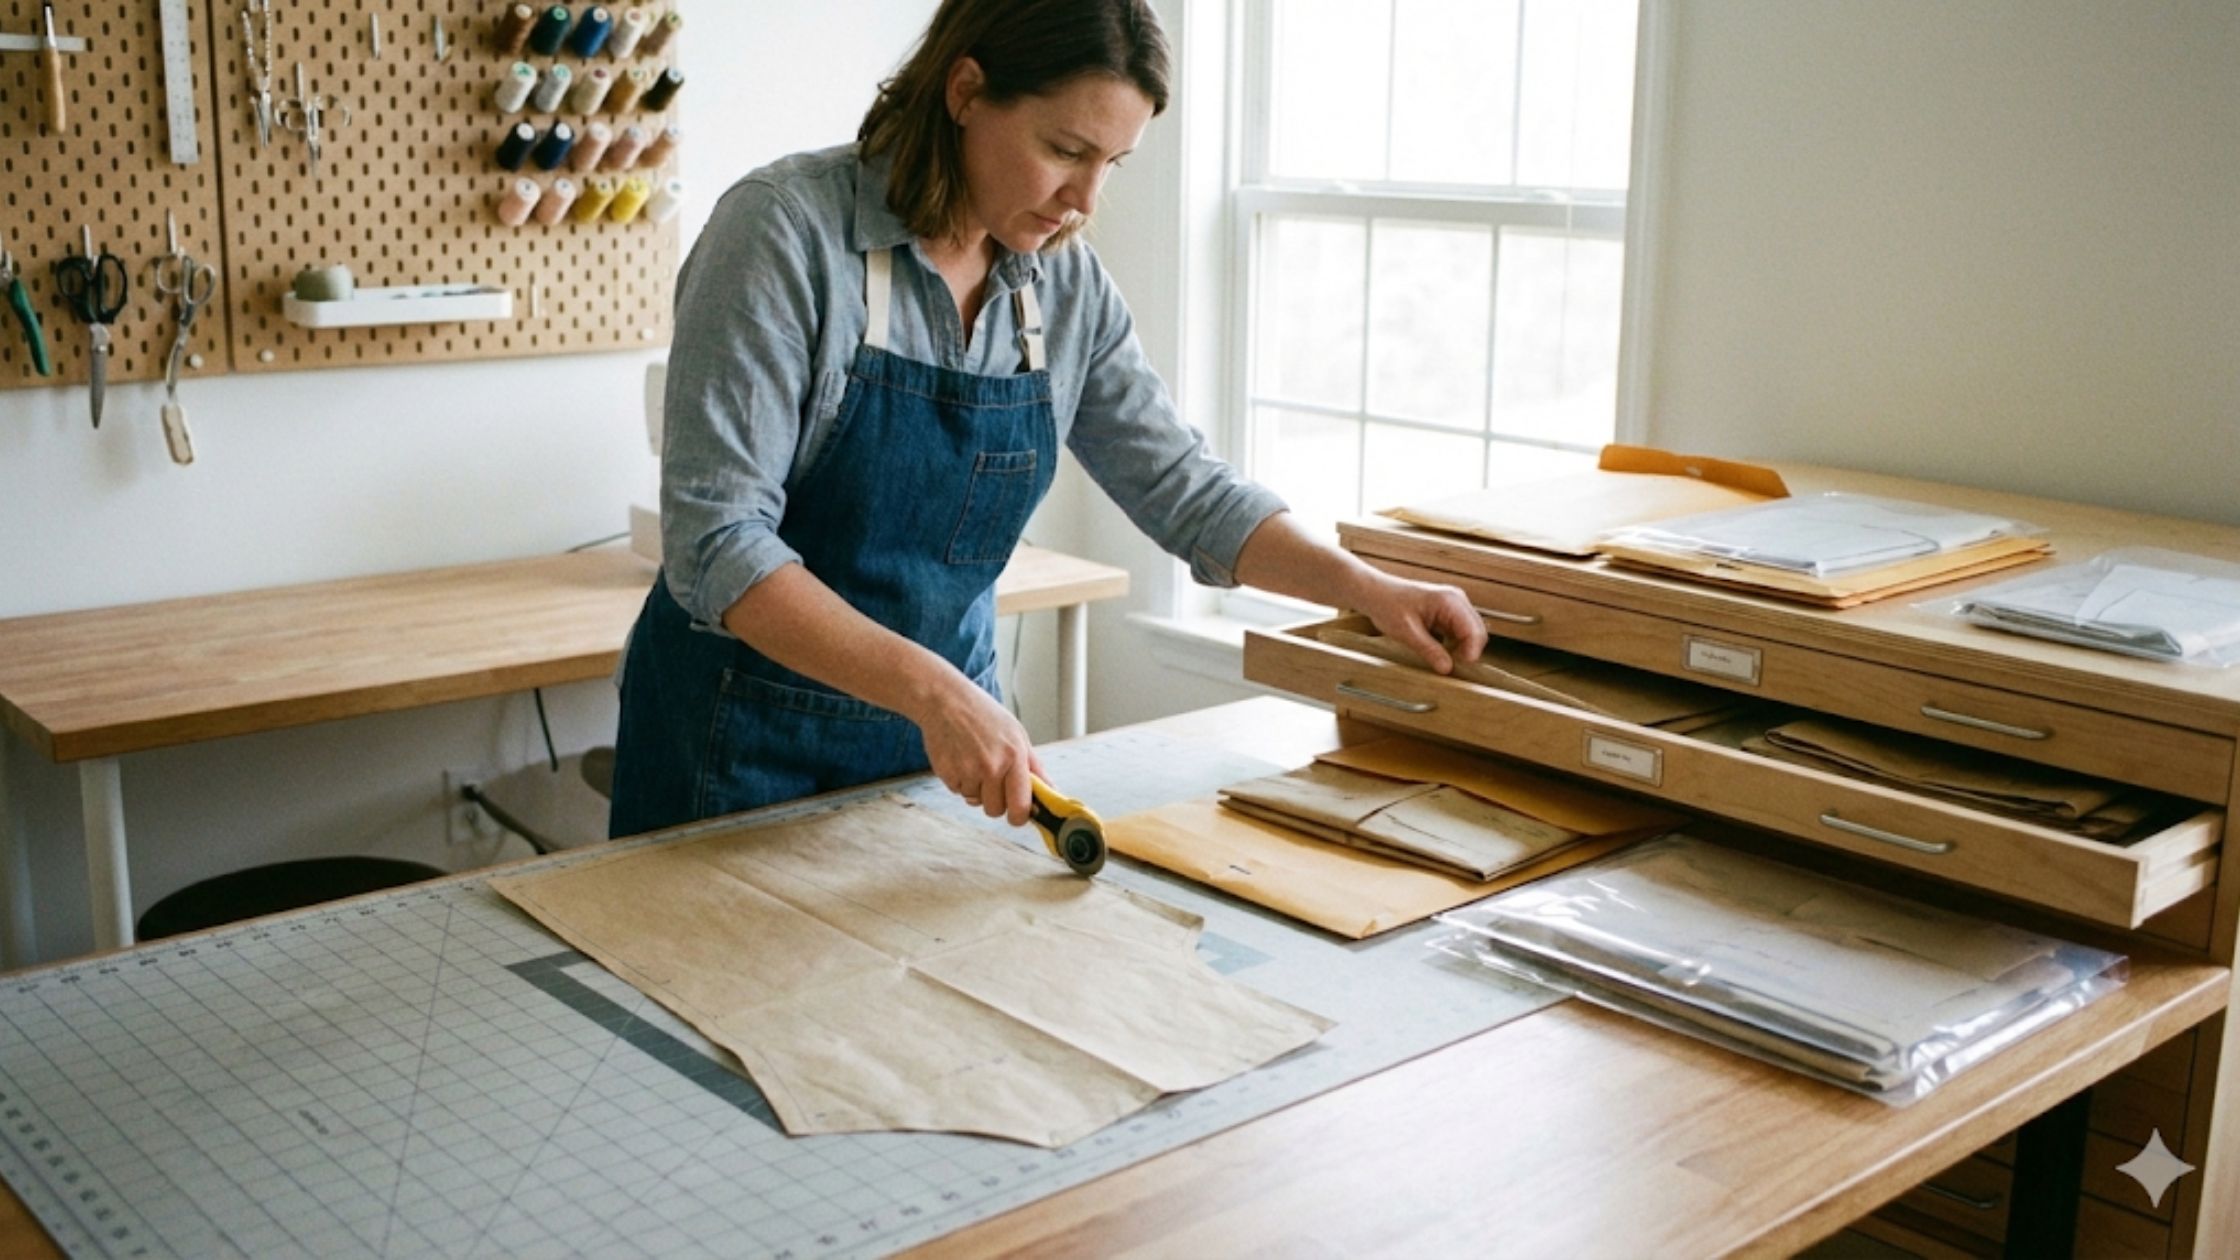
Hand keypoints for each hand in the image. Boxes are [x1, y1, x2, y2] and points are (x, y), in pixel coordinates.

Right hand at [915, 675, 1043, 824]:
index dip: (1020, 817)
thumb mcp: (1017, 734)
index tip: (1018, 815)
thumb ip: (1034, 767)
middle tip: (993, 780)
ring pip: (975, 802)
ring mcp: (967, 772)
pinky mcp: (947, 774)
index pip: (1021, 806)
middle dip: (996, 802)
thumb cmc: (983, 714)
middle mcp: (991, 767)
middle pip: (996, 810)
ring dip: (976, 789)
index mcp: (1014, 757)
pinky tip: (960, 759)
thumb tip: (1051, 791)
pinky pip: (958, 792)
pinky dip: (960, 782)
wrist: (946, 700)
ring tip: (974, 761)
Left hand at [1354, 573, 1485, 674]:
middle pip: (1477, 632)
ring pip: (1471, 633)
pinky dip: (1455, 644)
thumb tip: (1447, 669)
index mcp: (1450, 601)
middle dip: (1468, 652)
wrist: (1376, 593)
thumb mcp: (1407, 633)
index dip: (1471, 652)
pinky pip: (1460, 631)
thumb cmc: (1388, 606)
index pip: (1474, 630)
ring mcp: (1455, 605)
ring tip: (1443, 660)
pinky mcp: (1449, 612)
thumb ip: (1429, 650)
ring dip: (1461, 649)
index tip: (1459, 669)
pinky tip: (1441, 652)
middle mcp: (1457, 600)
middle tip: (1450, 668)